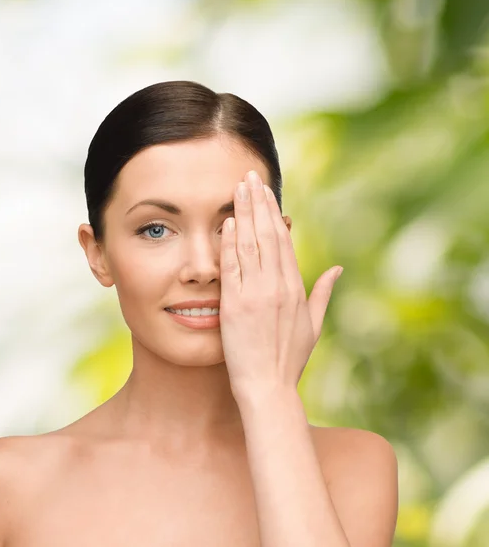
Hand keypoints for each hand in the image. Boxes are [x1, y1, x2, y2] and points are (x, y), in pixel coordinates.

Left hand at [219, 170, 342, 398]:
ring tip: (238, 189)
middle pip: (268, 235)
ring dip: (244, 214)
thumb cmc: (290, 358)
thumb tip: (337, 269)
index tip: (267, 192)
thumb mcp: (313, 325)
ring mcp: (256, 294)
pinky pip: (232, 268)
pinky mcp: (235, 305)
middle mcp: (278, 286)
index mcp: (296, 288)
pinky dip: (230, 243)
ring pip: (250, 245)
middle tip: (250, 177)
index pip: (284, 240)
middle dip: (258, 203)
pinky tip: (228, 222)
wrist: (268, 387)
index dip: (274, 213)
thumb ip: (323, 293)